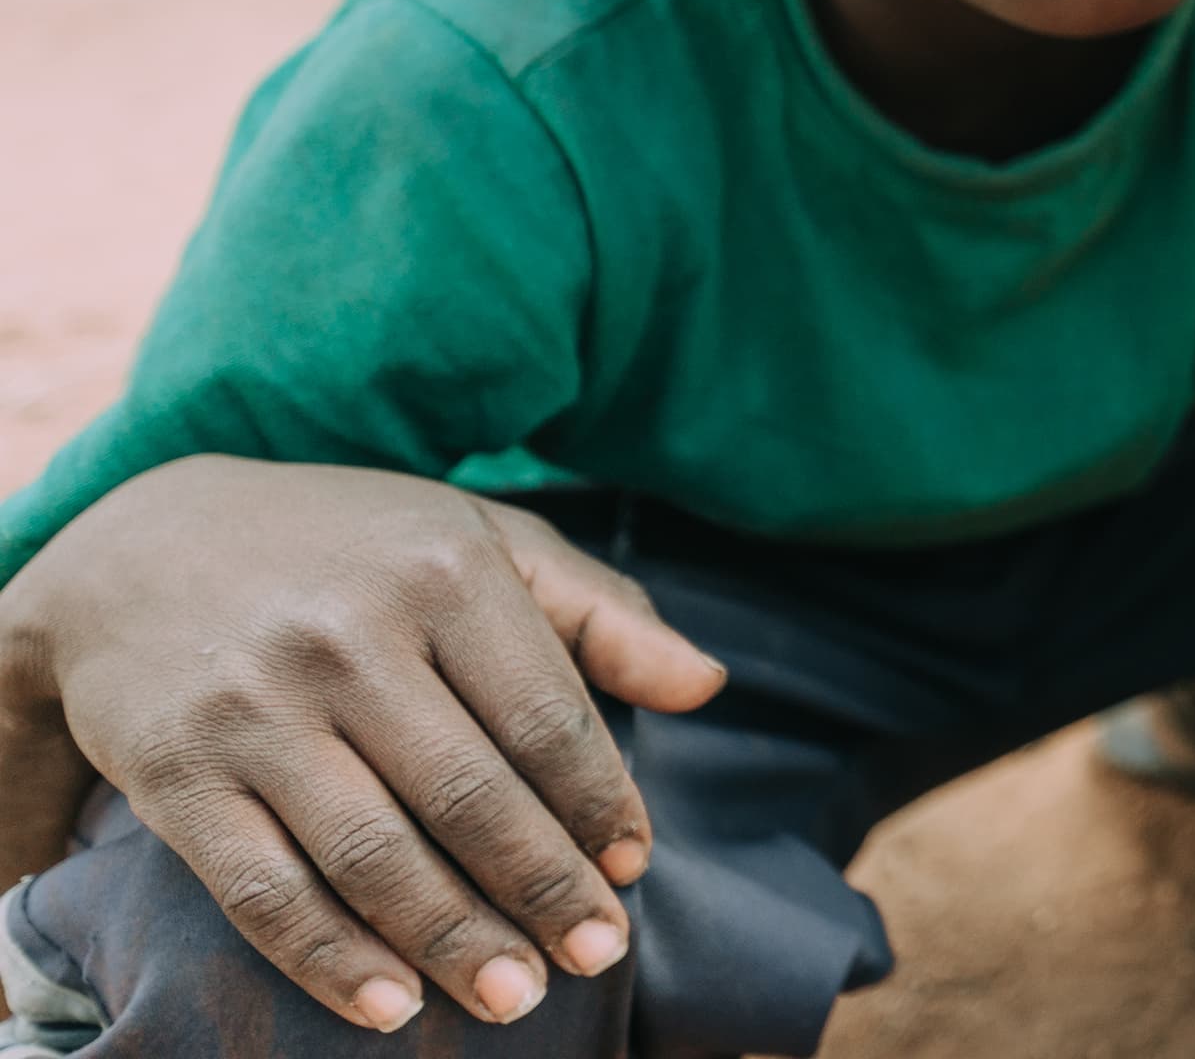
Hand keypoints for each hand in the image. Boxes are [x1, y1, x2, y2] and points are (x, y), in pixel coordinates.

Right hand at [0, 458, 725, 1031]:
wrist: (136, 547)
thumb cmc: (350, 550)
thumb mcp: (480, 539)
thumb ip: (598, 613)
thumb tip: (707, 685)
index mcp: (443, 571)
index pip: (545, 716)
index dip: (598, 805)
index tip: (633, 870)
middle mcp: (349, 636)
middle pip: (469, 794)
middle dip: (542, 889)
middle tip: (597, 956)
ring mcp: (257, 709)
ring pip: (374, 854)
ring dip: (453, 941)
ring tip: (516, 1000)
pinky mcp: (177, 776)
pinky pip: (263, 890)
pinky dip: (330, 959)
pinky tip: (393, 1006)